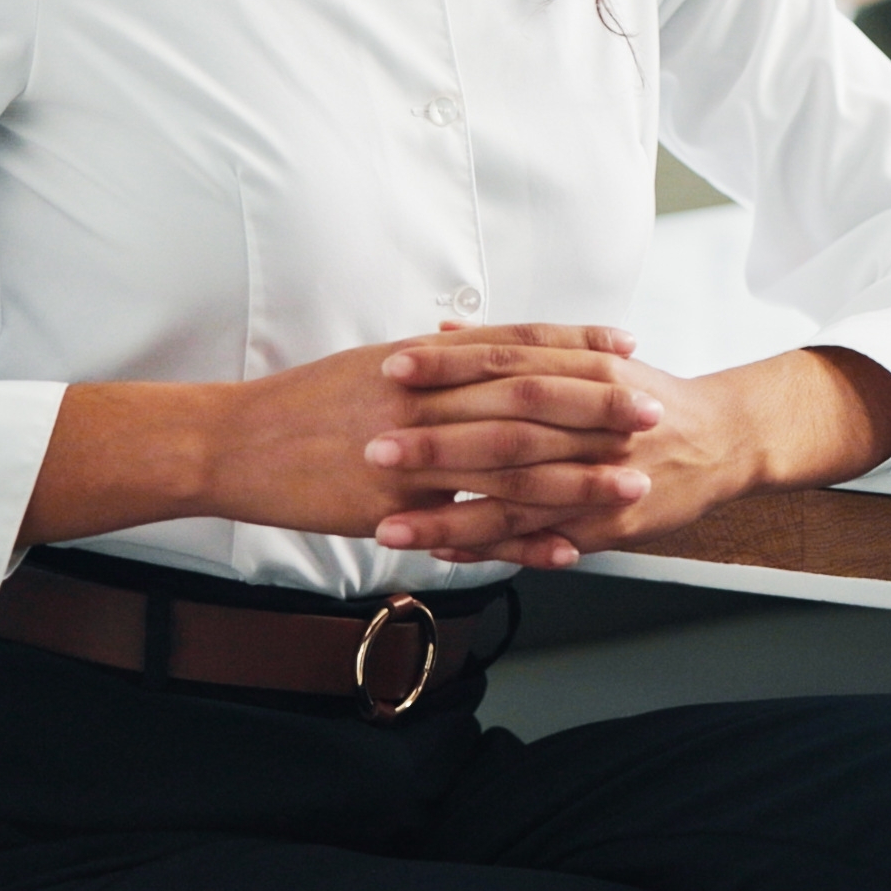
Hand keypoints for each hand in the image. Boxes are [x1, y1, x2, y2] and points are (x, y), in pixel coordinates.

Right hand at [22, 323, 652, 555]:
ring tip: (632, 485)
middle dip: (596, 407)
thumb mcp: (370, 365)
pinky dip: (521, 539)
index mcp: (423, 360)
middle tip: (656, 411)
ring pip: (509, 465)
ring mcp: (411, 456)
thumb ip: (430, 359)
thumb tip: (474, 340)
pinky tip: (565, 549)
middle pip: (527, 400)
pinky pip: (469, 527)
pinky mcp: (394, 508)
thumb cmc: (302, 403)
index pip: (514, 345)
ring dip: (577, 476)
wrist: (233, 443)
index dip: (574, 345)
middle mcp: (424, 400)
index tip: (627, 344)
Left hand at [367, 343, 890, 568]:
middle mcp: (596, 422)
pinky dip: (494, 550)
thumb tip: (440, 327)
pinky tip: (446, 557)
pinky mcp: (608, 526)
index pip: (510, 362)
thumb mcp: (589, 357)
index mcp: (590, 370)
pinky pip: (542, 540)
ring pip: (518, 499)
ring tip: (389, 529)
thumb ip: (514, 347)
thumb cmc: (644, 396)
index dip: (450, 365)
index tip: (391, 367)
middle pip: (508, 431)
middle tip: (374, 450)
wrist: (724, 440)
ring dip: (451, 518)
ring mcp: (602, 479)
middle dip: (438, 444)